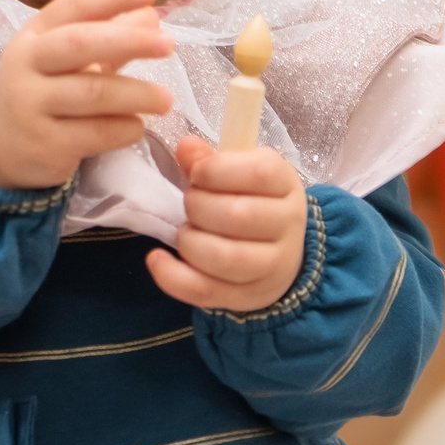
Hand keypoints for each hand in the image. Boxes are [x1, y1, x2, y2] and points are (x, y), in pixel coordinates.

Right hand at [0, 0, 174, 191]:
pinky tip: (137, 126)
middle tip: (169, 44)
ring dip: (138, 94)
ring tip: (166, 99)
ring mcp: (30, 105)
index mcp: (34, 35)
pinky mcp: (44, 144)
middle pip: (79, 44)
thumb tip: (151, 15)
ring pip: (94, 93)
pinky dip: (125, 128)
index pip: (73, 7)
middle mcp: (26, 64)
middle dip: (128, 40)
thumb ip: (108, 36)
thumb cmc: (44, 91)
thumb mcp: (69, 60)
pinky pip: (95, 133)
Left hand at [148, 136, 306, 312]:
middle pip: (238, 216)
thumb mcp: (240, 173)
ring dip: (190, 241)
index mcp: (286, 184)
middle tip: (190, 203)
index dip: (218, 170)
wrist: (279, 252)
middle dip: (198, 206)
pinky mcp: (247, 296)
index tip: (197, 173)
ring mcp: (272, 266)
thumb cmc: (252, 202)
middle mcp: (287, 226)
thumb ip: (210, 160)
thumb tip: (186, 147)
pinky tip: (157, 258)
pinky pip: (205, 291)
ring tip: (185, 231)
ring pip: (225, 258)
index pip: (260, 173)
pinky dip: (172, 276)